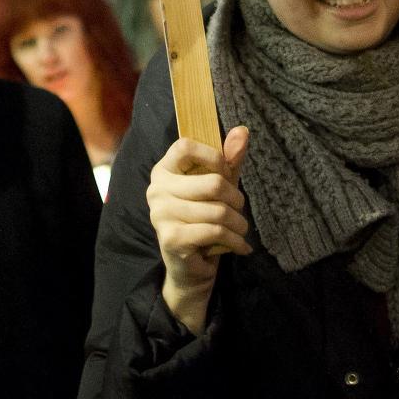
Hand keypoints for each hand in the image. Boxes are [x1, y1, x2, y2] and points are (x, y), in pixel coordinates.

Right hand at [149, 126, 252, 333]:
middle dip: (236, 199)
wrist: (191, 267)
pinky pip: (214, 231)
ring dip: (238, 223)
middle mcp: (156, 190)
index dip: (213, 156)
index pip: (185, 146)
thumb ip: (229, 160)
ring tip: (240, 230)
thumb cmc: (204, 219)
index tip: (226, 172)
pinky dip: (235, 240)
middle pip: (212, 182)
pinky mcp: (171, 238)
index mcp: (163, 170)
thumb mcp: (219, 186)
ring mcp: (161, 215)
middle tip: (239, 210)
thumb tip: (242, 131)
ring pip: (217, 210)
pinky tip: (240, 246)